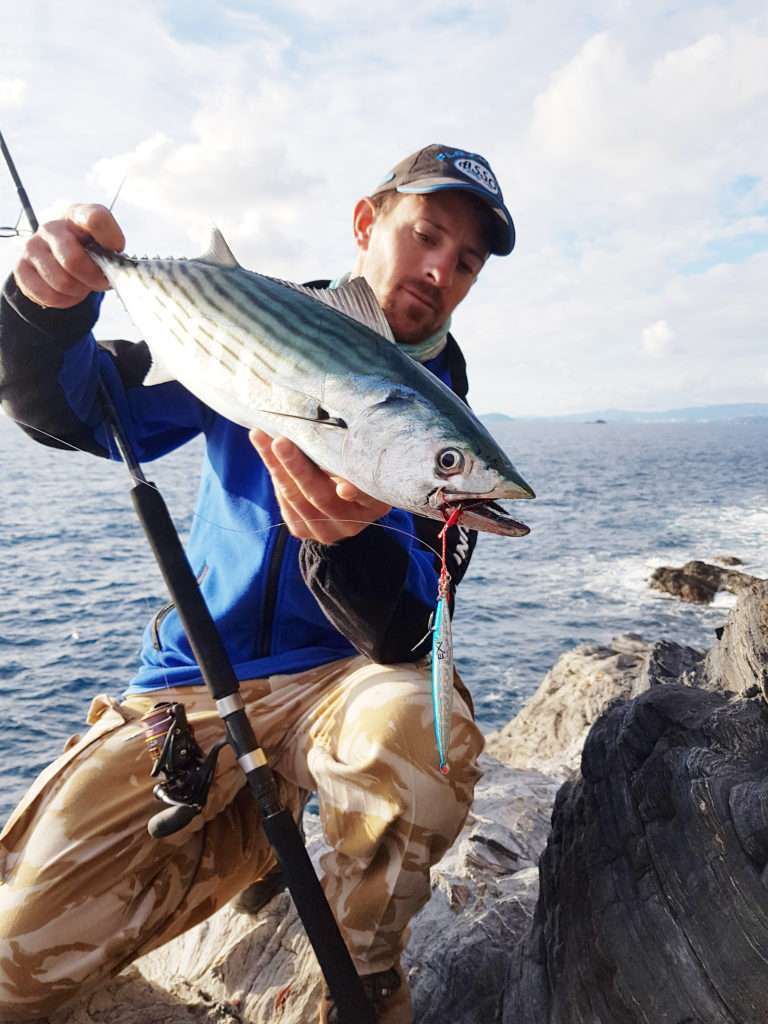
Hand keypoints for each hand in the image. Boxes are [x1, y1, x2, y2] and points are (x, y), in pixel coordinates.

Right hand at [13, 203, 125, 308]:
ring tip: (82, 284)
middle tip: (99, 281)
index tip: (116, 249)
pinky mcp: (22, 268)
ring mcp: (33, 246)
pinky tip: (68, 292)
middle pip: (74, 261)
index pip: (96, 219)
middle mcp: (52, 227)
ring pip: (62, 283)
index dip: (111, 238)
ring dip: (79, 291)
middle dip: (93, 279)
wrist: (61, 257)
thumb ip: (113, 253)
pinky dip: (64, 301)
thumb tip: (116, 270)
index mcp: (78, 215)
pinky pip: (48, 296)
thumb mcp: (105, 245)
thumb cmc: (89, 251)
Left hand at [249, 429, 390, 542]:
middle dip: (297, 468)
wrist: (346, 511)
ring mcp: (323, 531)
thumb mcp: (368, 471)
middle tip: (280, 442)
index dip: (355, 492)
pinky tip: (264, 448)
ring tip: (260, 437)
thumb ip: (358, 466)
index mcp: (373, 505)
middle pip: (320, 496)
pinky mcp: (301, 529)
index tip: (343, 487)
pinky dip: (274, 471)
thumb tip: (338, 462)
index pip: (366, 498)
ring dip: (275, 465)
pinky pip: (284, 500)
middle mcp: (349, 524)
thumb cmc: (360, 475)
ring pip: (295, 497)